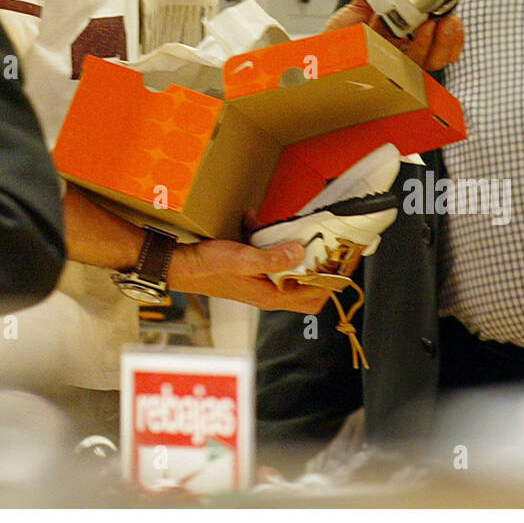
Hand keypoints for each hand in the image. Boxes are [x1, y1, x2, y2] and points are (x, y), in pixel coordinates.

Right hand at [167, 238, 329, 312]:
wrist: (183, 265)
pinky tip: (256, 225)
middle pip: (308, 286)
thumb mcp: (243, 259)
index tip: (341, 261)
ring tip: (293, 232)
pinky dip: (269, 241)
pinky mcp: (253, 270)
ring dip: (293, 250)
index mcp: (271, 296)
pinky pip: (271, 257)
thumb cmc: (208, 268)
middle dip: (319, 266)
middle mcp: (270, 292)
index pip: (315, 297)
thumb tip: (300, 253)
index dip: (331, 281)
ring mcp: (262, 282)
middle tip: (325, 245)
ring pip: (291, 269)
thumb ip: (273, 258)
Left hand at [325, 0, 463, 71]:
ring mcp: (396, 68)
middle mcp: (404, 53)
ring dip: (436, 45)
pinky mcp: (385, 80)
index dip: (452, 29)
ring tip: (433, 25)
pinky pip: (407, 73)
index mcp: (405, 35)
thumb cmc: (337, 39)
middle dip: (449, 36)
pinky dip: (414, 56)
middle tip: (448, 19)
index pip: (438, 33)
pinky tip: (414, 41)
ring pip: (428, 63)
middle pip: (439, 51)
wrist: (313, 62)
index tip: (454, 11)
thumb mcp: (357, 7)